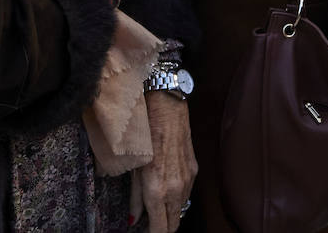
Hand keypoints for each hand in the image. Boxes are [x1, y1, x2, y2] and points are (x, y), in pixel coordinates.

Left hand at [137, 91, 196, 231]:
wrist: (167, 107)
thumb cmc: (144, 133)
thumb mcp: (133, 167)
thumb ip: (134, 197)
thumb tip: (133, 218)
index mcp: (157, 190)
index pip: (160, 228)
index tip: (145, 232)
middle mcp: (176, 188)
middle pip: (174, 224)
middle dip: (163, 229)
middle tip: (150, 227)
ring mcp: (187, 179)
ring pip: (181, 209)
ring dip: (170, 214)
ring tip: (157, 211)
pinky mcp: (194, 169)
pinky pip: (187, 193)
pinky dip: (177, 199)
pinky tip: (167, 192)